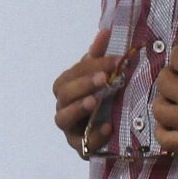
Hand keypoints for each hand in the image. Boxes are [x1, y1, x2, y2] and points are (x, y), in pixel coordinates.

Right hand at [52, 29, 115, 157]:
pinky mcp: (80, 148)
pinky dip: (93, 136)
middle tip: (103, 78)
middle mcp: (63, 107)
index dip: (90, 67)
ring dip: (77, 109)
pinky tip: (108, 127)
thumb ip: (99, 56)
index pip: (71, 75)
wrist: (109, 129)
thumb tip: (105, 31)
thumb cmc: (101, 98)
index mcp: (66, 88)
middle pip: (63, 95)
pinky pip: (81, 145)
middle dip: (82, 85)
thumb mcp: (99, 76)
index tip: (115, 61)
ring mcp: (69, 129)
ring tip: (94, 102)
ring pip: (62, 119)